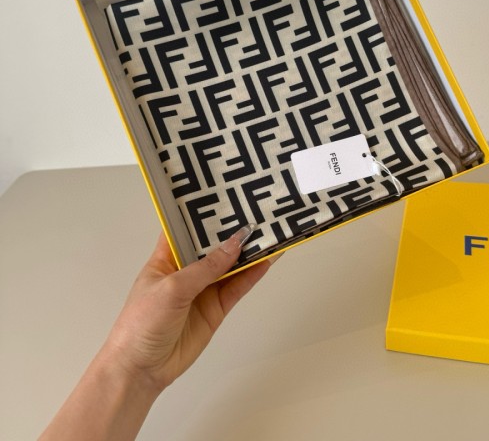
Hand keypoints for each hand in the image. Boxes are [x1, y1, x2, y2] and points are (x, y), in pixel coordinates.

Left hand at [98, 225, 270, 393]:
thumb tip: (234, 245)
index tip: (224, 195)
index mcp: (166, 257)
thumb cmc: (140, 324)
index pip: (186, 227)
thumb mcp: (172, 288)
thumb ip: (205, 268)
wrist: (141, 370)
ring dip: (249, 252)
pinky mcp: (216, 308)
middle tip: (257, 213)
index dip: (203, 212)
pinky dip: (253, 274)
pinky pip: (238, 286)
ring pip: (231, 265)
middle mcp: (186, 269)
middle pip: (214, 245)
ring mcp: (203, 289)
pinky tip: (267, 260)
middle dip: (232, 231)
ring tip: (270, 234)